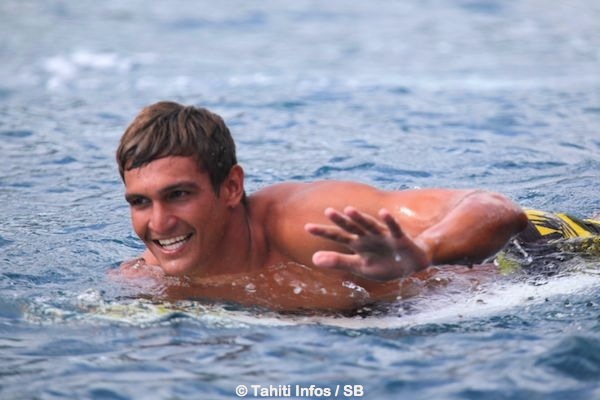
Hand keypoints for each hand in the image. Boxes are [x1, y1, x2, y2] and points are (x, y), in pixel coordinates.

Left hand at [305, 207, 430, 280]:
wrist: (412, 265)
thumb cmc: (384, 264)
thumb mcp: (359, 267)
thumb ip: (338, 262)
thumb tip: (313, 259)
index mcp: (358, 243)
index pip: (338, 236)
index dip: (324, 232)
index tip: (307, 227)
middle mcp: (368, 236)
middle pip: (352, 227)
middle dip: (341, 220)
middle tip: (327, 211)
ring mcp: (384, 236)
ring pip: (370, 225)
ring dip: (361, 218)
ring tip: (349, 209)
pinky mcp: (400, 239)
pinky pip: (394, 229)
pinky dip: (389, 221)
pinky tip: (383, 213)